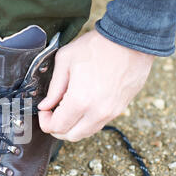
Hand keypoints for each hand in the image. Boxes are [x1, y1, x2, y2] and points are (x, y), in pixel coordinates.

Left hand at [38, 30, 154, 141]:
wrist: (131, 39)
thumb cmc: (98, 46)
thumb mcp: (65, 60)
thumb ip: (54, 87)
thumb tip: (45, 105)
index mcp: (80, 101)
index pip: (56, 127)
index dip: (45, 122)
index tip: (45, 111)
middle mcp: (96, 112)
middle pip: (70, 136)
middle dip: (57, 128)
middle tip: (52, 113)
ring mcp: (110, 113)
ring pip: (85, 133)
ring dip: (72, 127)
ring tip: (67, 110)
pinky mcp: (120, 109)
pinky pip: (99, 125)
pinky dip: (86, 122)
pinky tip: (82, 107)